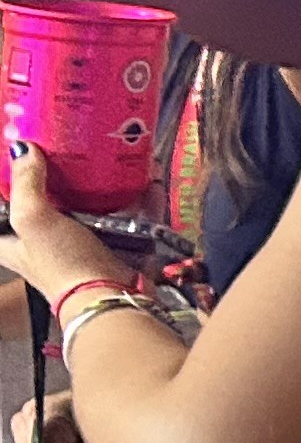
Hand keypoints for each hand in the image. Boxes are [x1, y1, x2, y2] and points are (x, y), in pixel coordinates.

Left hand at [0, 145, 124, 301]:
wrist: (111, 295)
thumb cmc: (62, 263)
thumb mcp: (32, 220)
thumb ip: (26, 183)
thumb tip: (24, 148)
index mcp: (10, 241)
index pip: (1, 209)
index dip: (6, 186)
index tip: (20, 159)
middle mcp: (42, 241)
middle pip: (44, 201)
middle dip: (54, 175)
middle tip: (62, 147)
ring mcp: (80, 241)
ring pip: (87, 203)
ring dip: (98, 182)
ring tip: (104, 154)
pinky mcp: (114, 243)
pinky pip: (125, 212)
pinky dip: (136, 194)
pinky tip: (144, 174)